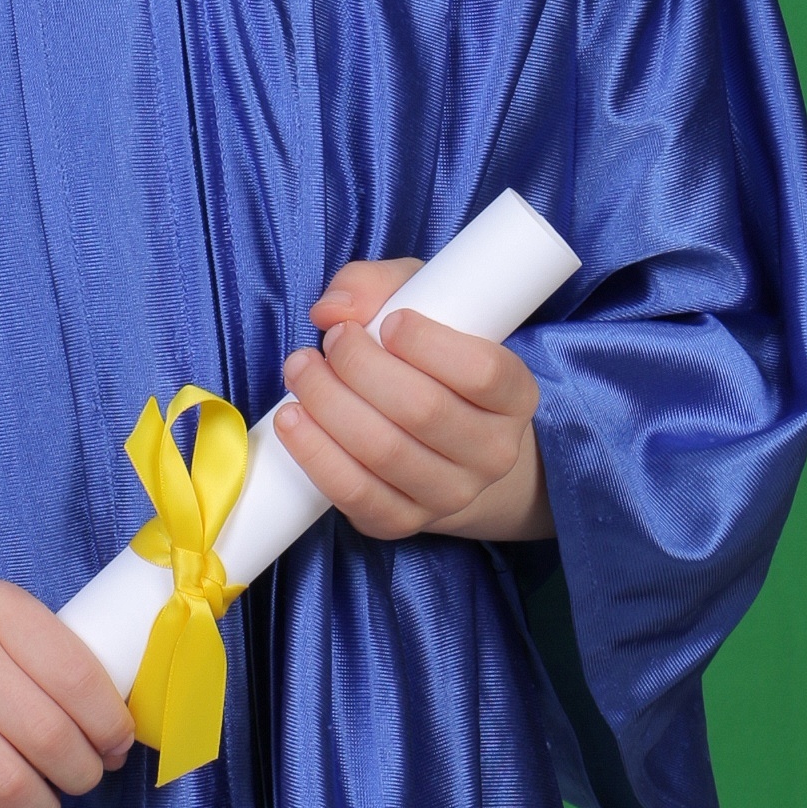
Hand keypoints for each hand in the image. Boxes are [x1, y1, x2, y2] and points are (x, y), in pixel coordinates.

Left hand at [276, 258, 551, 544]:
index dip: (428, 343)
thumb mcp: (424, 305)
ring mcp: (450, 493)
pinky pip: (354, 492)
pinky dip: (314, 452)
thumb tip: (332, 309)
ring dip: (327, 402)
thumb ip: (379, 286)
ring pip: (383, 451)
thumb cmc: (432, 362)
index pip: (482, 373)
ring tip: (301, 368)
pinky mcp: (402, 521)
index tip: (389, 322)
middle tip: (332, 341)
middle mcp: (493, 452)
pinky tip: (291, 418)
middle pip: (423, 410)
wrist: (446, 449)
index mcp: (514, 394)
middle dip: (360, 365)